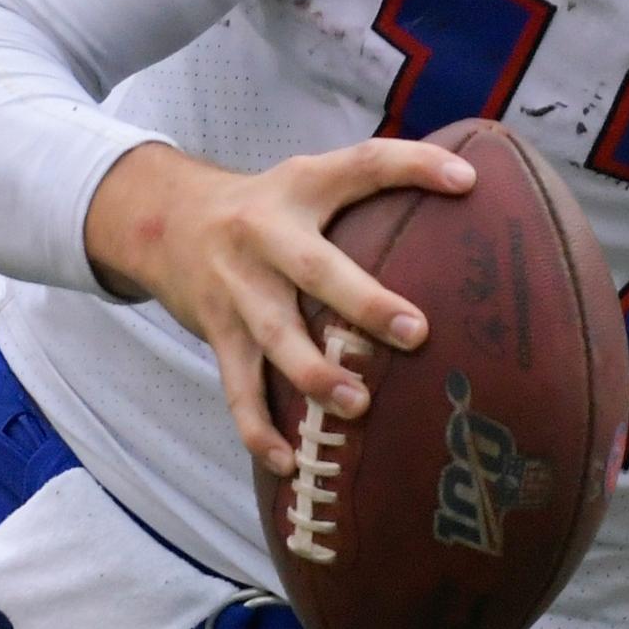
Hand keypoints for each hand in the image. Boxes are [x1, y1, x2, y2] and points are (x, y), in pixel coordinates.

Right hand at [81, 138, 471, 476]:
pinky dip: (258, 429)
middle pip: (314, 269)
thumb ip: (373, 183)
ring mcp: (235, 288)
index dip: (414, 166)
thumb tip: (469, 185)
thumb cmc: (264, 205)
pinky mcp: (217, 334)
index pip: (364, 165)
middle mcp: (264, 234)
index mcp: (301, 188)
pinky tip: (288, 463)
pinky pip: (237, 388)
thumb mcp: (310, 179)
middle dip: (363, 303)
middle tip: (416, 333)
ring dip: (314, 374)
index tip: (468, 183)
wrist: (160, 219)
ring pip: (274, 336)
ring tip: (357, 405)